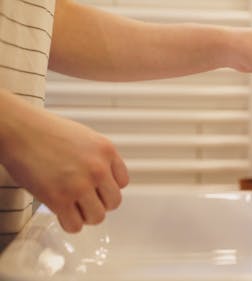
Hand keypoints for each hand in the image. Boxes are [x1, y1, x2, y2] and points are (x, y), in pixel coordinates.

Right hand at [0, 92, 128, 232]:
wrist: (19, 129)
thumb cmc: (45, 131)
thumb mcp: (86, 138)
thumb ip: (98, 158)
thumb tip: (104, 180)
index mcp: (106, 151)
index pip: (123, 182)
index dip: (108, 188)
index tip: (98, 189)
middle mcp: (98, 169)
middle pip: (114, 202)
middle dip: (100, 204)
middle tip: (86, 201)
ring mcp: (79, 185)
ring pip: (97, 217)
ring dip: (86, 216)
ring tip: (74, 208)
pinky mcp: (59, 199)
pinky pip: (75, 225)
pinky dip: (70, 224)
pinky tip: (63, 214)